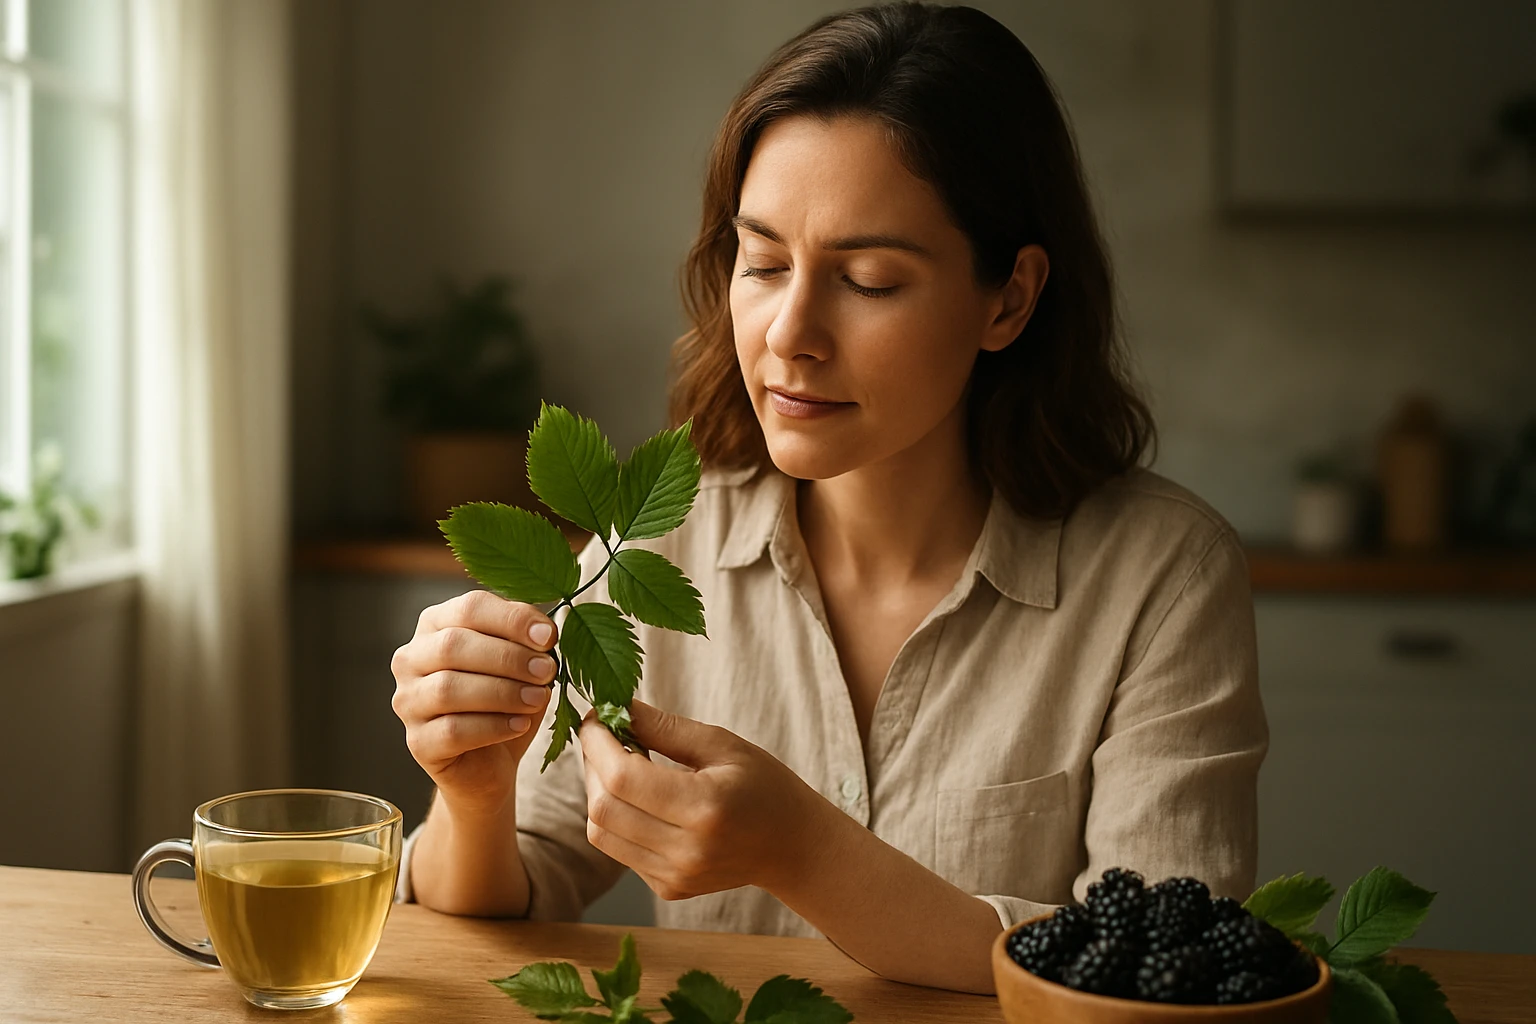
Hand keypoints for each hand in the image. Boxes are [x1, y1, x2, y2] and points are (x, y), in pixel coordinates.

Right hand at [391, 590, 558, 817]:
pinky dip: (492, 726)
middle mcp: (411, 659)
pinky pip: (452, 730)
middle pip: (453, 645)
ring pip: (449, 689)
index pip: (469, 608)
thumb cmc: (505, 701)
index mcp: (436, 625)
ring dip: (502, 692)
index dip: (511, 619)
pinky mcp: (416, 742)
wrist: (490, 763)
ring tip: (538, 698)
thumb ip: (528, 641)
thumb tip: (545, 634)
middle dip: (508, 657)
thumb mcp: (522, 663)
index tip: (548, 637)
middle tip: (546, 670)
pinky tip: (520, 724)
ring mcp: (408, 701)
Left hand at [578, 700, 829, 900]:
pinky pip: (619, 850)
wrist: (792, 846)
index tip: (596, 717)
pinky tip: (642, 800)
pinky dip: (618, 818)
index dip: (597, 743)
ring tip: (621, 766)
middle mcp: (686, 851)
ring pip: (601, 833)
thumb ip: (665, 728)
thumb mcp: (723, 745)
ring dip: (598, 793)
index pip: (622, 777)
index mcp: (704, 808)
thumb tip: (615, 707)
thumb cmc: (764, 786)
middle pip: (602, 807)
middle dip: (592, 765)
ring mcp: (675, 876)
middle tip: (606, 737)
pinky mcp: (668, 888)